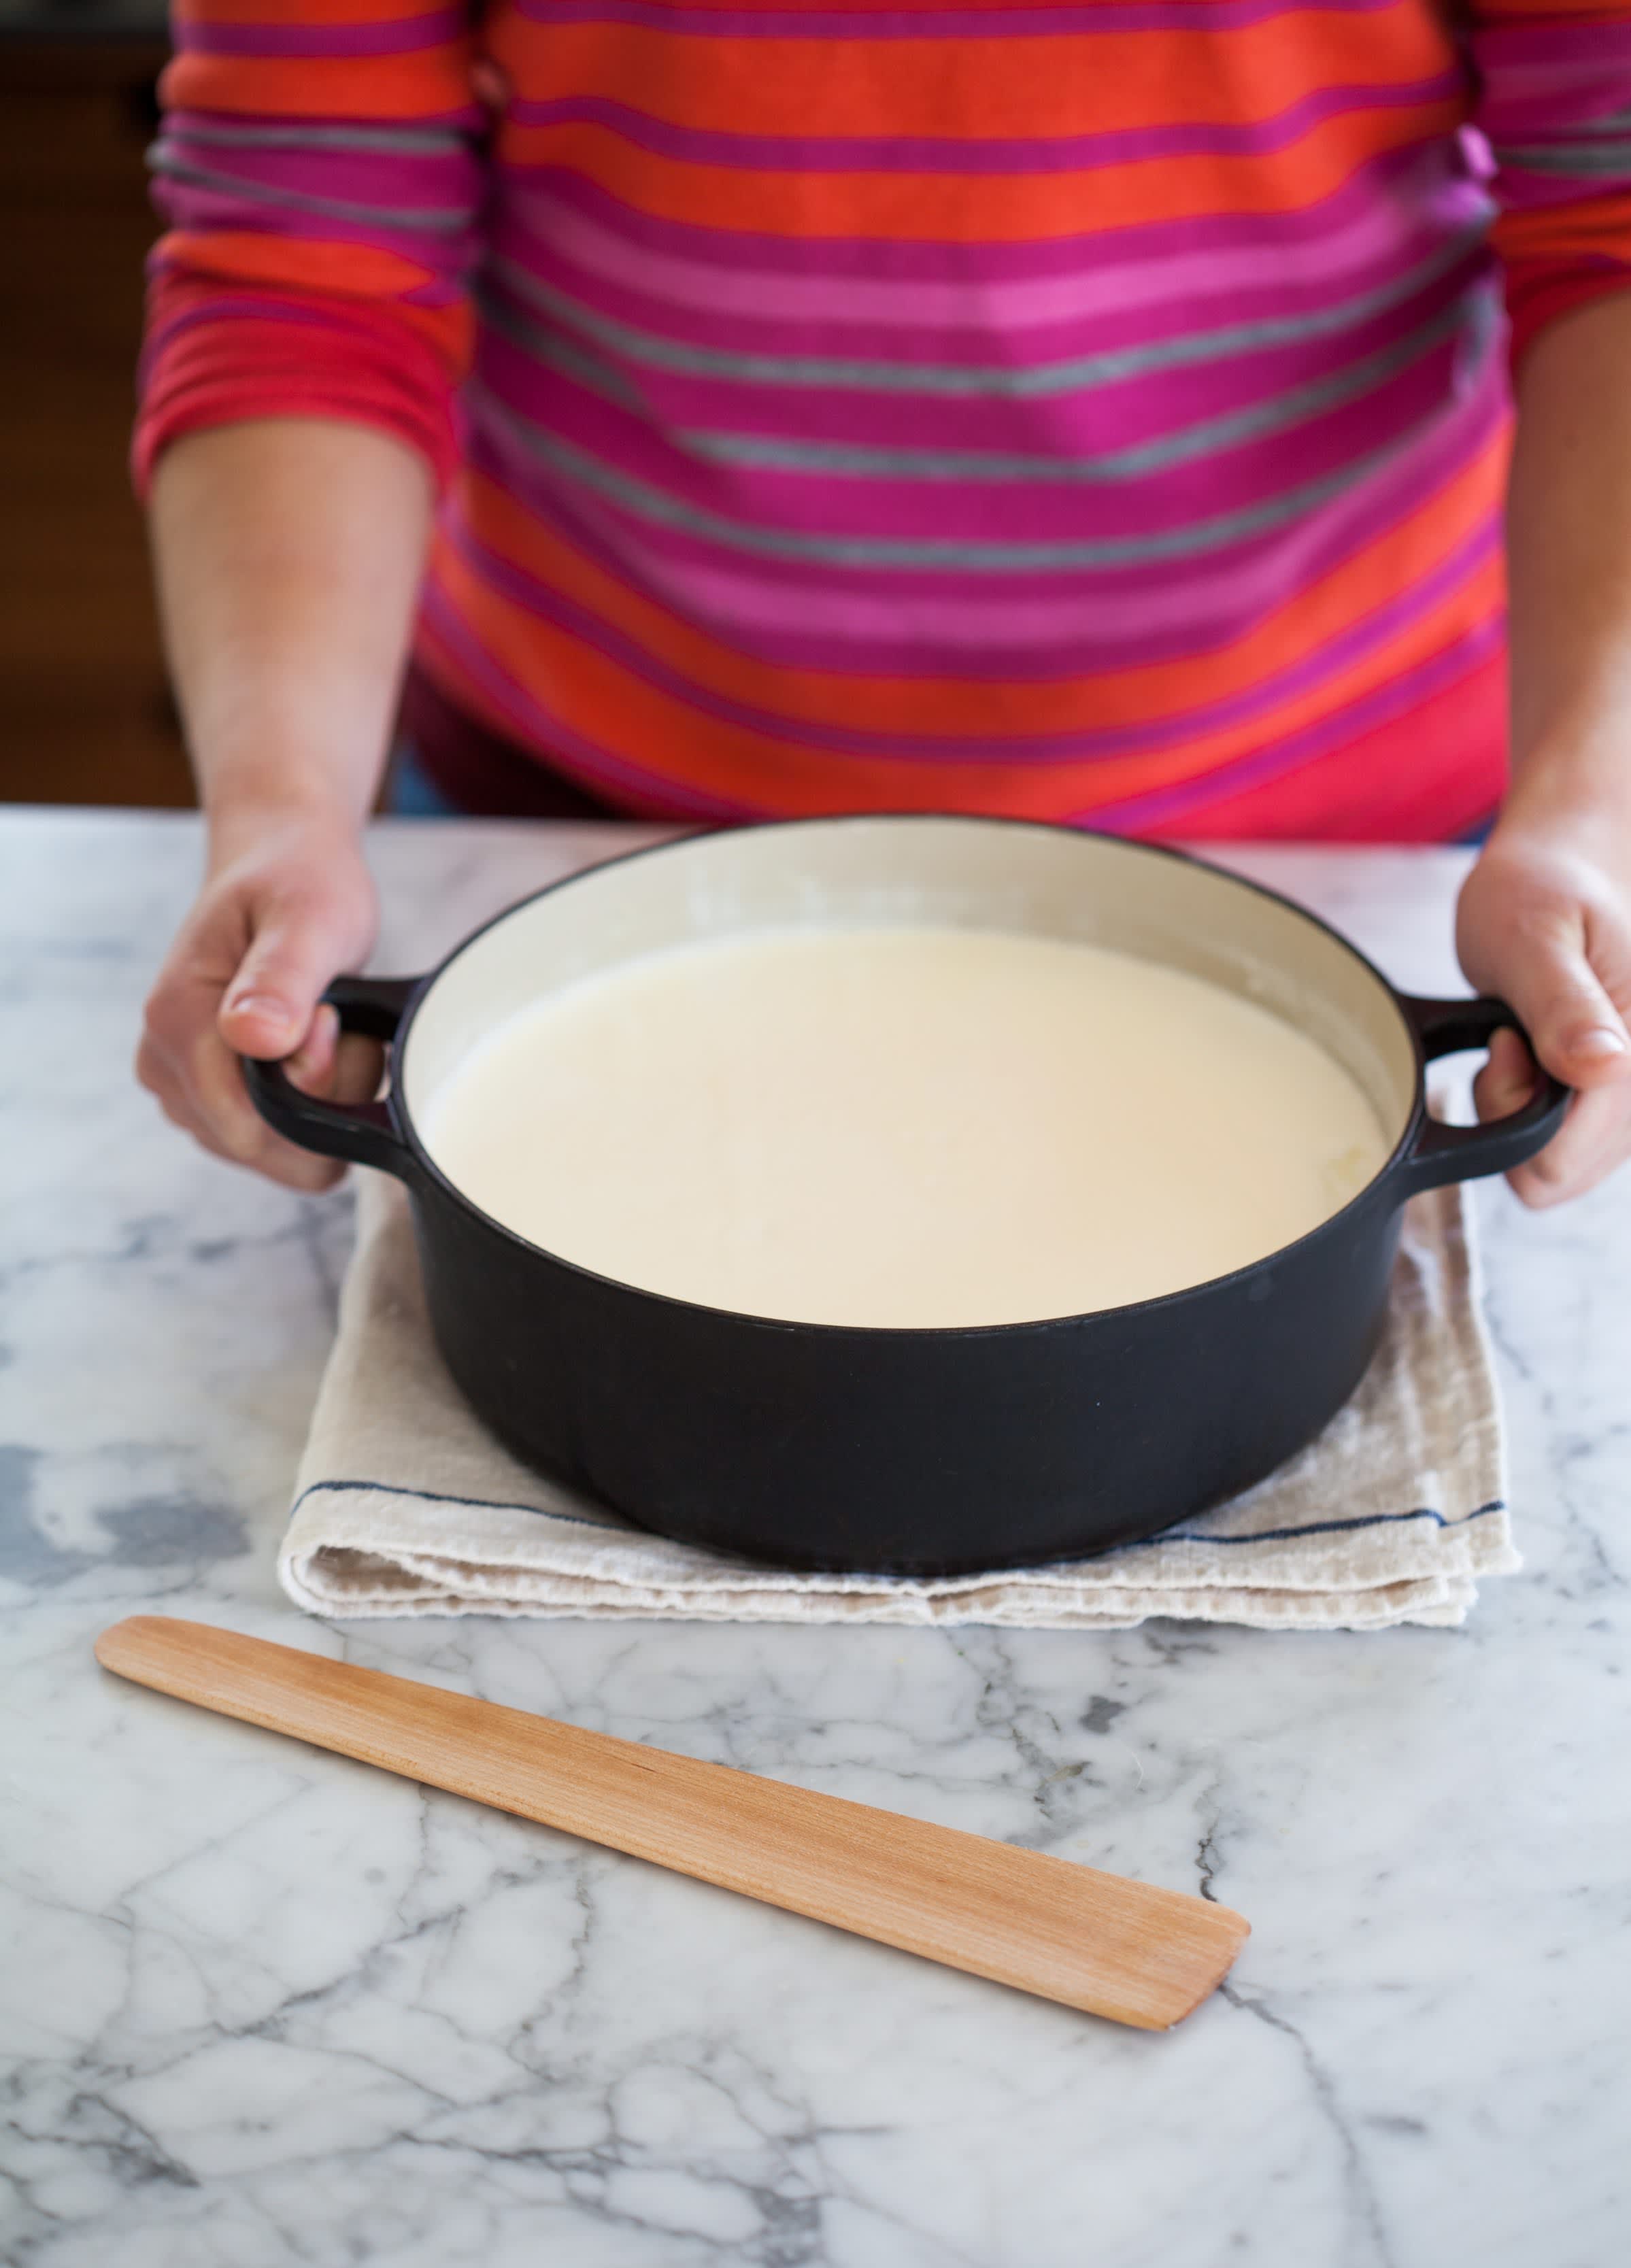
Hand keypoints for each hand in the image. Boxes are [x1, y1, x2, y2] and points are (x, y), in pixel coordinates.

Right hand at [138, 808, 380, 1188]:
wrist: (282, 868)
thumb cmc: (298, 885)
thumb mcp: (308, 918)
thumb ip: (282, 978)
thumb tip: (253, 1038)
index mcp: (176, 1020)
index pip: (247, 1124)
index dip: (311, 1093)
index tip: (330, 1019)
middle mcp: (165, 1064)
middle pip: (263, 1148)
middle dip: (321, 1101)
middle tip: (334, 1019)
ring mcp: (184, 1088)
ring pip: (273, 1151)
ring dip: (321, 1103)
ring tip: (324, 1025)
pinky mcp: (210, 1099)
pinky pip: (276, 1142)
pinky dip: (312, 1107)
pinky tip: (316, 1050)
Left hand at [1456, 809, 1630, 1205]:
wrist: (1559, 870)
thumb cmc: (1541, 890)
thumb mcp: (1536, 935)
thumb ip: (1563, 1005)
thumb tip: (1602, 1065)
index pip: (1563, 1161)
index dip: (1512, 1116)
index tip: (1507, 1044)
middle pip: (1559, 1175)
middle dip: (1514, 1120)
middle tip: (1510, 1040)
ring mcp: (1627, 1094)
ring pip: (1558, 1166)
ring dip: (1521, 1113)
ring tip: (1522, 1038)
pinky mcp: (1610, 1095)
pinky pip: (1560, 1144)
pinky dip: (1529, 1108)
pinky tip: (1531, 1052)